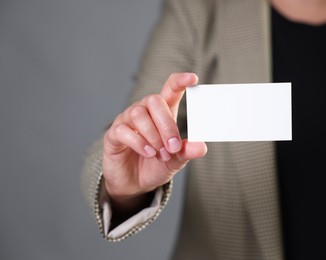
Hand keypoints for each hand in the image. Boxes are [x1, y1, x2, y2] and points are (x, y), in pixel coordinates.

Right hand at [102, 73, 206, 210]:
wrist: (134, 184)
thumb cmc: (155, 165)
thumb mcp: (175, 160)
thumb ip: (186, 151)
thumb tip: (202, 147)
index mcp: (162, 113)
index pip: (170, 89)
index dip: (180, 81)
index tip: (193, 79)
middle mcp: (144, 112)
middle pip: (154, 100)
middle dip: (166, 124)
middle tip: (173, 146)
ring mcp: (127, 121)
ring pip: (138, 113)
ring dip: (153, 136)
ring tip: (160, 154)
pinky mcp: (114, 134)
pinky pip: (124, 130)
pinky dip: (139, 142)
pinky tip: (148, 153)